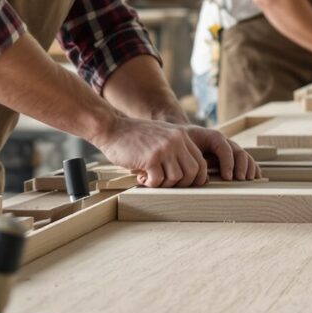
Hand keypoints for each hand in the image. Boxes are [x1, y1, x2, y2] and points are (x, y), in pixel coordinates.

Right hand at [102, 119, 258, 185]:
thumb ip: (176, 149)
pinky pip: (158, 180)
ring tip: (151, 179)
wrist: (111, 128)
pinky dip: (150, 184)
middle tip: (166, 184)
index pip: (200, 161)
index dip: (197, 177)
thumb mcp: (161, 135)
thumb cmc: (134, 137)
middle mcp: (176, 140)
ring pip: (176, 178)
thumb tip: (189, 175)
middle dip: (181, 184)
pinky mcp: (151, 158)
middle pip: (193, 171)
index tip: (186, 184)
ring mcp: (164, 148)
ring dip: (163, 184)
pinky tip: (141, 178)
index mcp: (181, 135)